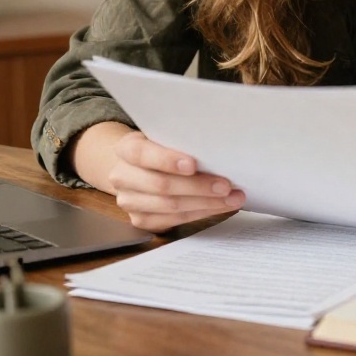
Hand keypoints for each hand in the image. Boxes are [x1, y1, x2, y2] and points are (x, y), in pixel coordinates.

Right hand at [74, 124, 244, 231]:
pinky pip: (174, 220)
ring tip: (233, 198)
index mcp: (126, 149)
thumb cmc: (161, 146)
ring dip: (206, 203)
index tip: (193, 164)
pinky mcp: (141, 220)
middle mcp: (123, 177)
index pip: (143, 155)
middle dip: (198, 187)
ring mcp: (130, 201)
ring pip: (171, 206)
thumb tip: (219, 144)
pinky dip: (201, 213)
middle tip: (226, 185)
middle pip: (162, 186)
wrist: (138, 166)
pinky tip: (219, 206)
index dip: (168, 161)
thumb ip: (181, 139)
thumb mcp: (164, 135)